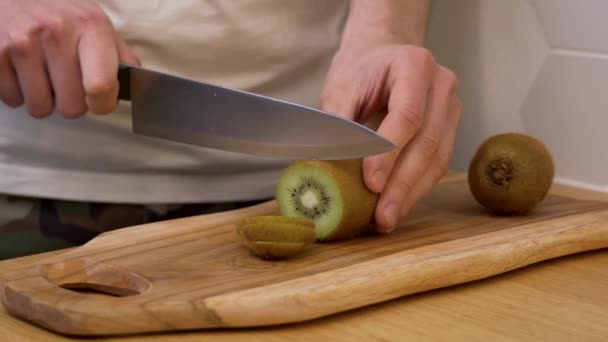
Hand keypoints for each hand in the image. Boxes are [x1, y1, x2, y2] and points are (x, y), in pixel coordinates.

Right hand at [0, 0, 138, 117]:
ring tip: (43, 75)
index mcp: (90, 27)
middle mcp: (56, 33)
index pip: (100, 87)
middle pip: (71, 107)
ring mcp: (21, 43)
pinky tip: (22, 71)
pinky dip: (17, 92)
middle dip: (71, 102)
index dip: (102, 104)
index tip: (99, 101)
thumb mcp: (95, 22)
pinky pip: (11, 99)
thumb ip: (119, 56)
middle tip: (66, 83)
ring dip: (43, 99)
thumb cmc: (60, 9)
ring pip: (40, 108)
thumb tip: (136, 86)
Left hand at [320, 43, 461, 232]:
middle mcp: (441, 84)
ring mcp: (451, 106)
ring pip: (437, 158)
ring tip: (388, 220)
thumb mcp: (340, 87)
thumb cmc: (359, 69)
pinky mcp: (450, 127)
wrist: (381, 52)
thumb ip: (338, 123)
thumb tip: (329, 169)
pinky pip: (438, 163)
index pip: (407, 116)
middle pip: (427, 142)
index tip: (371, 184)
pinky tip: (399, 206)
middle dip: (402, 185)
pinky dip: (417, 187)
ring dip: (412, 193)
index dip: (389, 154)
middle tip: (382, 216)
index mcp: (414, 65)